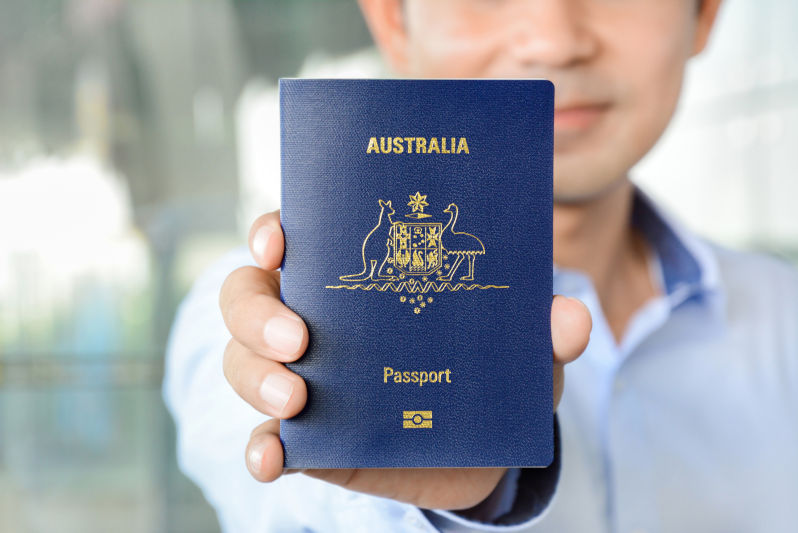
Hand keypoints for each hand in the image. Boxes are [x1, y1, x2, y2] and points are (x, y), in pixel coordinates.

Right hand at [220, 210, 591, 510]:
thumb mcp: (516, 343)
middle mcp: (313, 317)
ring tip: (297, 396)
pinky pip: (267, 439)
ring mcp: (302, 377)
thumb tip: (569, 319)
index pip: (294, 236)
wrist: (481, 444)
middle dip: (257, 312)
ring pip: (244, 363)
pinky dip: (262, 448)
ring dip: (257, 375)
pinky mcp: (308, 438)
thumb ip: (539, 330)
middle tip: (296, 335)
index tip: (280, 240)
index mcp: (353, 275)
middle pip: (247, 296)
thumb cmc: (485, 368)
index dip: (273, 230)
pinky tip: (272, 458)